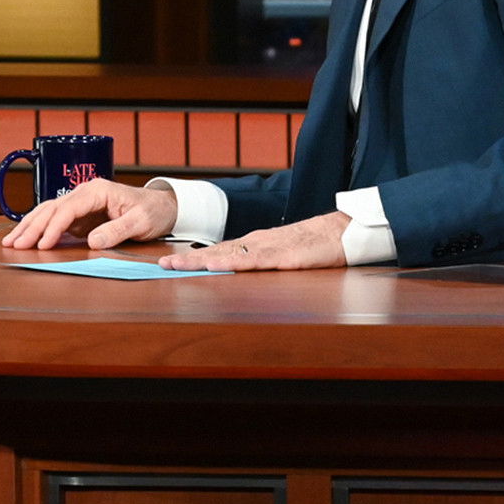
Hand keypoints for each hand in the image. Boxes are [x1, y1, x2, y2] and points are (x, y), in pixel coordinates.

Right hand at [1, 180, 180, 250]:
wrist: (163, 206)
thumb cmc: (153, 212)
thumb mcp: (141, 222)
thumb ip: (117, 230)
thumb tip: (92, 241)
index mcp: (98, 191)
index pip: (68, 208)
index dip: (53, 227)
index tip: (43, 244)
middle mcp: (85, 193)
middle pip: (52, 208)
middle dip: (31, 227)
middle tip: (14, 244)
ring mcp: (81, 203)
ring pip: (48, 212)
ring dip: (29, 226)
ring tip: (11, 241)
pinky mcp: (80, 215)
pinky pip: (55, 220)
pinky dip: (38, 229)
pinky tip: (25, 237)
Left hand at [159, 210, 352, 270]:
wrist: (342, 231)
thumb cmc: (313, 245)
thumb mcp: (281, 256)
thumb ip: (260, 263)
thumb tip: (236, 272)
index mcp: (255, 245)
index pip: (217, 252)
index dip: (191, 258)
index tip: (168, 264)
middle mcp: (257, 244)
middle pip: (217, 252)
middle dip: (188, 259)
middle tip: (161, 265)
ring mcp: (271, 249)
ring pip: (230, 255)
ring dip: (202, 260)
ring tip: (179, 266)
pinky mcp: (286, 258)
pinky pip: (256, 261)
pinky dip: (234, 264)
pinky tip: (218, 265)